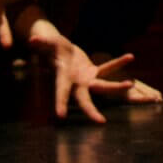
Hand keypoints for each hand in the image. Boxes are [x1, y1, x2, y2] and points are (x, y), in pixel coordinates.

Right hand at [25, 18, 156, 122]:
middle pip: (84, 100)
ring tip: (130, 84)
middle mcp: (76, 84)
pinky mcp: (93, 73)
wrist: (60, 51)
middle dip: (91, 112)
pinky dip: (118, 63)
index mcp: (62, 78)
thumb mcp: (47, 44)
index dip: (60, 103)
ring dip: (116, 87)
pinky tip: (130, 56)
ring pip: (103, 86)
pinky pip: (107, 69)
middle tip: (100, 122)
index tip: (60, 117)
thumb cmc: (50, 47)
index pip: (60, 92)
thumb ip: (41, 43)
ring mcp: (86, 80)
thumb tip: (32, 40)